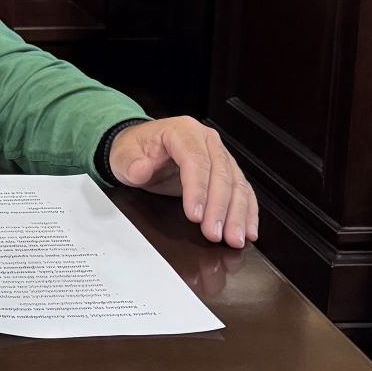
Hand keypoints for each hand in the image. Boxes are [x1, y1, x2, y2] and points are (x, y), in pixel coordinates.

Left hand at [108, 117, 257, 248]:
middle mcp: (207, 140)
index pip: (196, 160)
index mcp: (183, 131)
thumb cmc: (135, 150)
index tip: (194, 216)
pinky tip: (248, 230)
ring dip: (237, 214)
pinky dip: (247, 211)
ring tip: (234, 239)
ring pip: (237, 184)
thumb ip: (130, 163)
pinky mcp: (227, 171)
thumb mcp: (123, 155)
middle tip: (214, 234)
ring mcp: (220, 155)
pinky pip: (243, 190)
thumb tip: (140, 169)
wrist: (141, 149)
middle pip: (221, 174)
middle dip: (219, 208)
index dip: (197, 189)